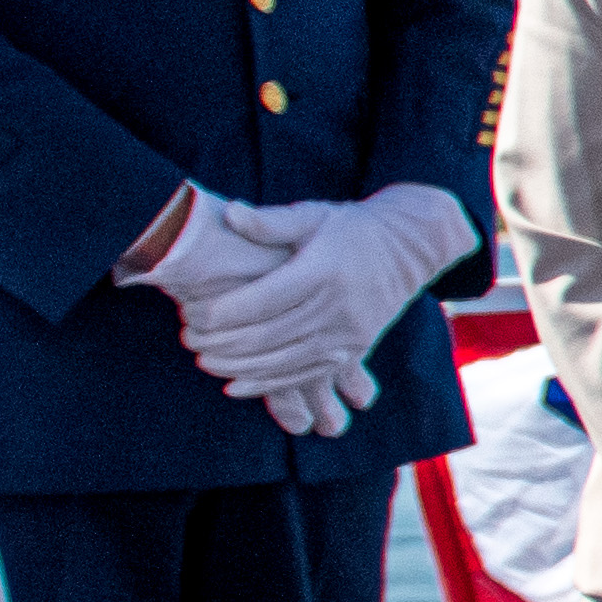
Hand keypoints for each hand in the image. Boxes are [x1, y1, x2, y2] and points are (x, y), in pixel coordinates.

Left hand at [168, 181, 457, 411]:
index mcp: (322, 270)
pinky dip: (267, 386)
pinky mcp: (353, 352)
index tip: (191, 312)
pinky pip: (304, 377)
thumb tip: (231, 214)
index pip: (260, 302)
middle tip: (189, 338)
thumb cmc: (352, 227)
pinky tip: (235, 386)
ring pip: (281, 362)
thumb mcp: (314, 215)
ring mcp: (347, 335)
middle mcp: (336, 307)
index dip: (219, 313)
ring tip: (203, 360)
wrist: (412, 247)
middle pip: (265, 336)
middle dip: (219, 342)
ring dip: (236, 367)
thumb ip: (270, 221)